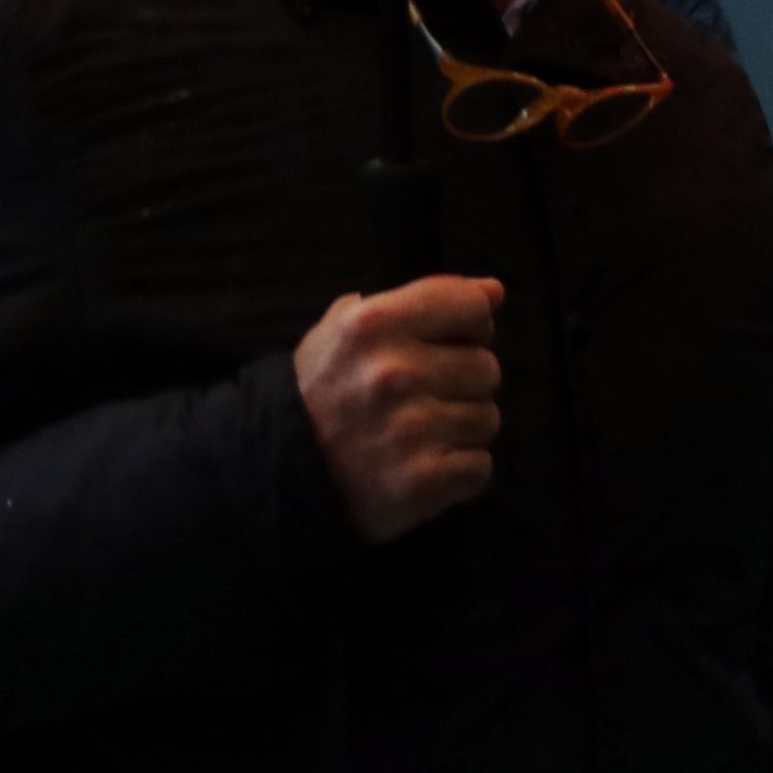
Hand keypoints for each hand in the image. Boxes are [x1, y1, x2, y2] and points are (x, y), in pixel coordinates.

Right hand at [293, 274, 504, 543]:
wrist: (277, 471)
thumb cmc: (322, 391)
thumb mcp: (350, 328)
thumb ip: (424, 299)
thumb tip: (495, 291)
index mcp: (373, 324)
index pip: (472, 306)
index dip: (470, 326)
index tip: (449, 344)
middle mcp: (393, 372)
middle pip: (487, 368)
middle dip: (462, 384)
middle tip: (423, 399)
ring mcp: (409, 430)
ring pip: (487, 419)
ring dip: (461, 429)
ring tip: (420, 434)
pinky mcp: (420, 482)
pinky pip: (479, 467)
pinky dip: (459, 471)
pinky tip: (423, 466)